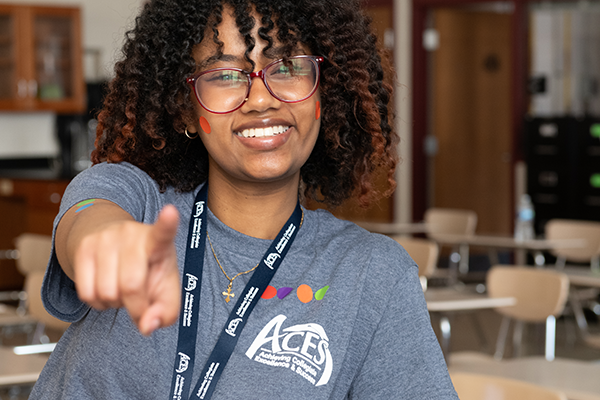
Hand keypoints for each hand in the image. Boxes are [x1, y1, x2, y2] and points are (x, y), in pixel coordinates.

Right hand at [72, 205, 180, 335]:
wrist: (115, 246)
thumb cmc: (148, 269)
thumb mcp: (166, 289)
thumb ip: (166, 312)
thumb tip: (147, 325)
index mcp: (158, 242)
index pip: (164, 232)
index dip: (168, 224)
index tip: (171, 212)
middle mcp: (132, 234)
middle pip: (131, 285)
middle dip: (135, 306)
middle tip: (139, 301)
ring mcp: (106, 238)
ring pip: (105, 292)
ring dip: (114, 304)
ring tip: (122, 289)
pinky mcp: (84, 247)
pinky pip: (86, 294)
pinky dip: (97, 303)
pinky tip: (106, 289)